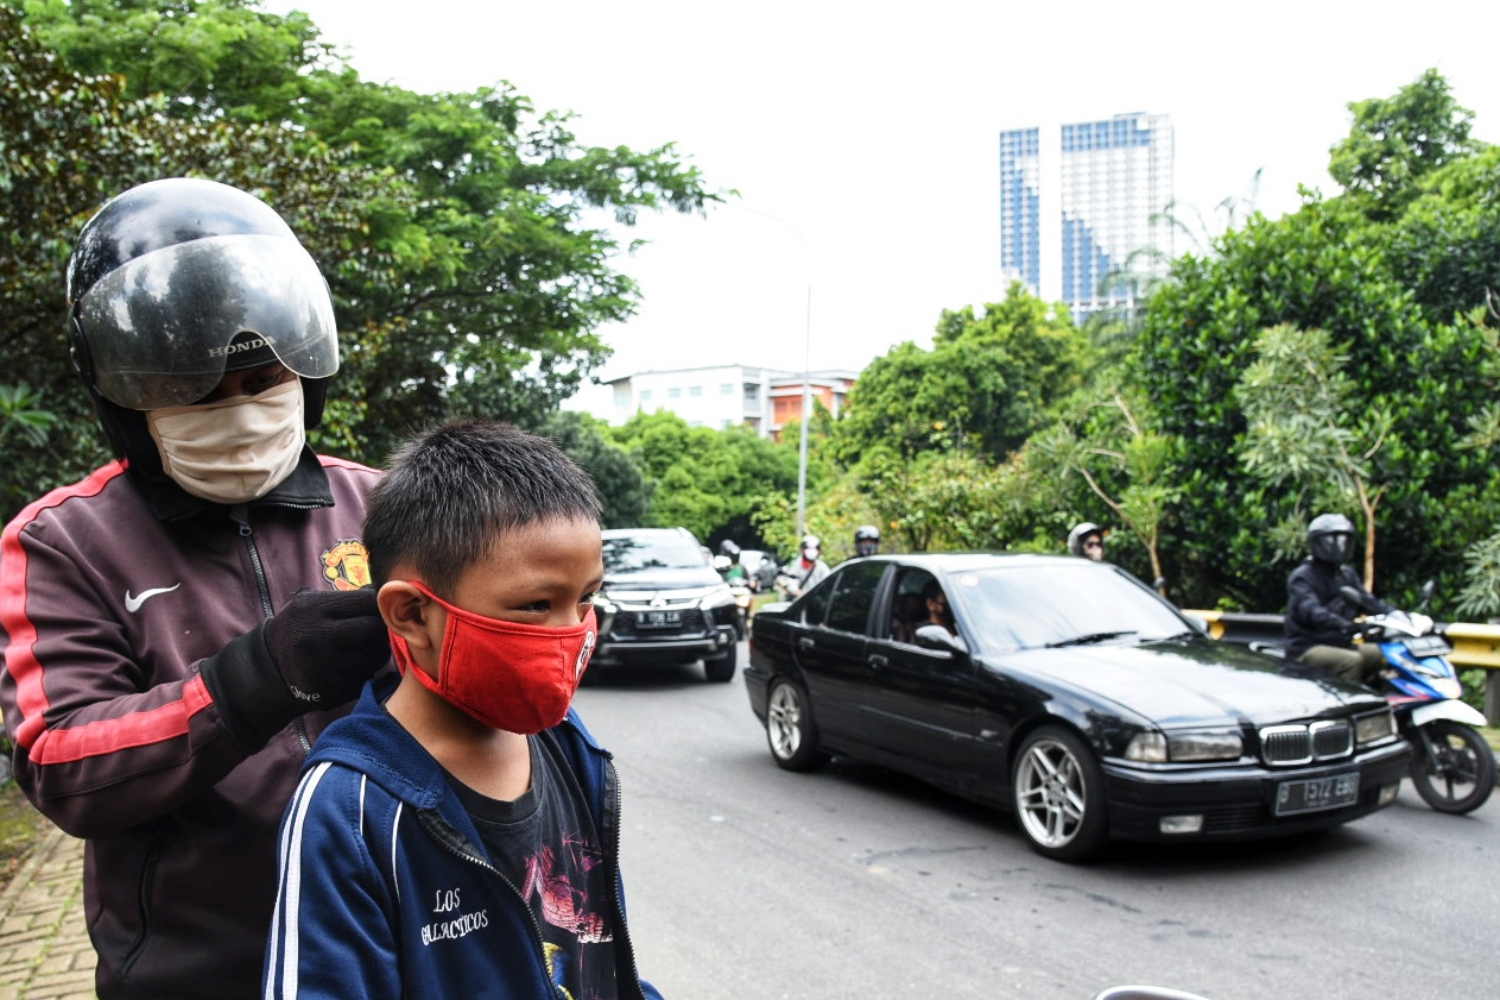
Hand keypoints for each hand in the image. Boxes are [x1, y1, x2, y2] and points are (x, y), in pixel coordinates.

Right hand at [200, 588, 390, 748]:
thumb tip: (390, 592)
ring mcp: (321, 666)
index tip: (385, 611)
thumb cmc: (301, 628)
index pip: (367, 602)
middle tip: (380, 633)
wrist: (268, 667)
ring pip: (373, 658)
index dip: (382, 607)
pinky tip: (350, 669)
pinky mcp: (326, 690)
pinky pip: (363, 679)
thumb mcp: (313, 604)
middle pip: (374, 630)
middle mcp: (315, 636)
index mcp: (314, 608)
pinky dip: (363, 674)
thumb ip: (348, 599)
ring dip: (375, 655)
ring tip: (363, 651)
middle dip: (382, 631)